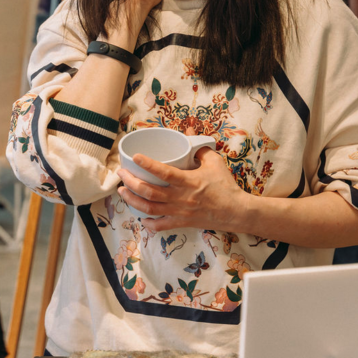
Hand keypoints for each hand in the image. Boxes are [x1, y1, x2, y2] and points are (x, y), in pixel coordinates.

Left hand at [116, 145, 247, 231]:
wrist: (235, 212)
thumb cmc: (225, 186)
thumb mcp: (215, 162)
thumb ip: (200, 148)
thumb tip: (189, 132)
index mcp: (189, 181)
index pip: (164, 172)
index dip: (148, 164)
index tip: (135, 156)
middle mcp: (181, 198)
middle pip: (149, 192)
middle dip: (131, 182)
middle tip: (121, 173)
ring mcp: (179, 212)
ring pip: (149, 208)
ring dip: (132, 200)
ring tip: (122, 191)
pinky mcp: (181, 223)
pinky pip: (160, 225)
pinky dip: (147, 223)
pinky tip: (139, 216)